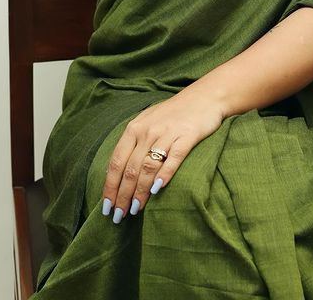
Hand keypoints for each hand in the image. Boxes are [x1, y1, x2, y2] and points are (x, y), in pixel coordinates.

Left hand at [101, 89, 224, 223]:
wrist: (205, 97)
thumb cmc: (174, 113)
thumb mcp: (148, 121)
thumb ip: (134, 142)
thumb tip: (118, 171)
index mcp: (135, 127)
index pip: (116, 161)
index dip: (110, 185)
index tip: (107, 207)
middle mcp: (148, 130)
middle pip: (130, 168)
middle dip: (123, 194)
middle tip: (119, 216)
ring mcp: (167, 133)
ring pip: (148, 167)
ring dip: (140, 191)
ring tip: (135, 209)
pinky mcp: (187, 136)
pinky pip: (173, 158)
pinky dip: (164, 175)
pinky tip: (157, 190)